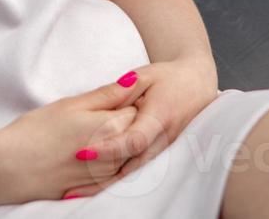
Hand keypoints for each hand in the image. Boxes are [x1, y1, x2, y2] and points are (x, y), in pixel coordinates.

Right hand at [0, 78, 146, 203]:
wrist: (10, 169)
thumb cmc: (37, 132)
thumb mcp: (71, 104)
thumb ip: (106, 94)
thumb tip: (133, 80)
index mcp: (112, 127)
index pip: (138, 110)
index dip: (128, 102)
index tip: (112, 99)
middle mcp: (116, 154)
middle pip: (135, 134)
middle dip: (126, 123)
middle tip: (95, 117)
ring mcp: (106, 175)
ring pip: (124, 155)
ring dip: (116, 144)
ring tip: (84, 135)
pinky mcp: (94, 189)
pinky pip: (111, 175)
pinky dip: (106, 163)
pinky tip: (84, 154)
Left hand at [58, 54, 220, 199]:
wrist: (197, 85)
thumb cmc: (168, 78)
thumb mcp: (145, 75)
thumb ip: (123, 89)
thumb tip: (102, 101)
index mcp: (159, 117)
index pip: (133, 140)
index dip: (109, 149)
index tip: (83, 153)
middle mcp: (164, 139)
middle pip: (132, 166)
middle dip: (101, 179)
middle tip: (70, 189)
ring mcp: (165, 151)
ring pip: (135, 175)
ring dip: (107, 186)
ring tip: (76, 194)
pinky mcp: (161, 156)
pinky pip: (138, 172)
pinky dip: (117, 183)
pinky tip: (95, 189)